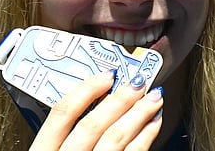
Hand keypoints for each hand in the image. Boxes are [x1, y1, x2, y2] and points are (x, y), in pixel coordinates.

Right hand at [29, 71, 163, 150]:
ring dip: (138, 115)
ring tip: (153, 98)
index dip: (85, 90)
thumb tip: (91, 105)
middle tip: (138, 82)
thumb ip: (61, 141)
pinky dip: (145, 138)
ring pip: (116, 140)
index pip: (60, 114)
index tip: (105, 75)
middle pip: (92, 125)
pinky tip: (153, 126)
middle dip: (119, 100)